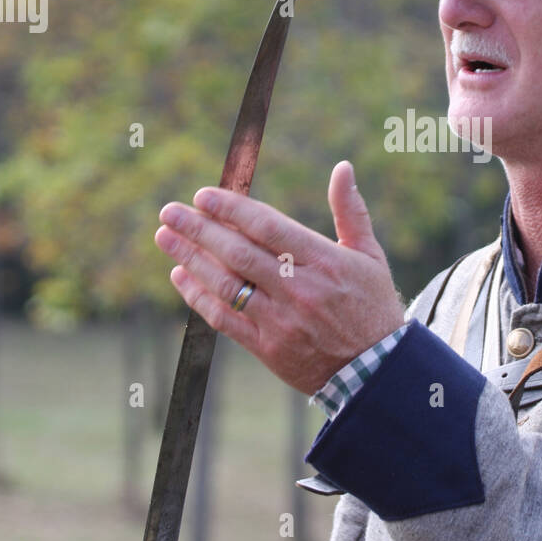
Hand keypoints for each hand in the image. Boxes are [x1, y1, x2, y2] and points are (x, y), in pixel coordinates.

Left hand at [154, 160, 407, 394]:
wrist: (376, 372)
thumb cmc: (372, 306)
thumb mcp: (370, 256)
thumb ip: (351, 211)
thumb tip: (343, 168)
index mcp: (323, 261)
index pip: (267, 226)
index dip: (231, 209)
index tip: (204, 196)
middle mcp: (299, 288)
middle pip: (238, 252)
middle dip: (199, 229)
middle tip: (170, 211)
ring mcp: (281, 320)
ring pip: (226, 284)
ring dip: (191, 259)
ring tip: (165, 237)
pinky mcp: (268, 348)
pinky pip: (225, 319)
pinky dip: (199, 298)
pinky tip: (180, 277)